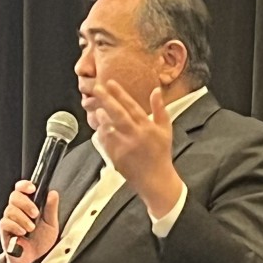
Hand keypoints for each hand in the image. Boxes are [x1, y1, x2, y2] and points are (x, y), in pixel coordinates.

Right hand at [0, 180, 59, 262]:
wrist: (35, 260)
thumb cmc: (41, 241)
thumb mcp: (51, 224)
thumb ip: (51, 208)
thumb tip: (52, 193)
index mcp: (28, 205)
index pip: (21, 189)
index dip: (24, 185)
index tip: (32, 188)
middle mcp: (17, 210)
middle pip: (14, 196)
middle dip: (26, 203)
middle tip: (35, 214)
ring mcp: (9, 220)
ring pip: (10, 210)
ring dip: (23, 218)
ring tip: (31, 228)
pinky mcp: (4, 232)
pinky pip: (5, 222)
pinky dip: (15, 226)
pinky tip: (22, 233)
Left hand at [92, 81, 183, 217]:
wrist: (155, 179)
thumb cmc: (160, 153)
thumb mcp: (165, 129)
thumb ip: (160, 109)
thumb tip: (156, 90)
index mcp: (147, 127)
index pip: (132, 106)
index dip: (120, 94)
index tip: (110, 83)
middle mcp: (135, 135)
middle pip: (118, 114)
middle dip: (106, 99)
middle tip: (96, 88)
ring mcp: (124, 146)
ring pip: (108, 127)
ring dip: (102, 116)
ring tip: (98, 109)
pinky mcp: (115, 156)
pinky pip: (104, 140)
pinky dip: (101, 131)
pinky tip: (101, 126)